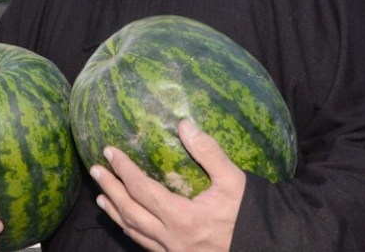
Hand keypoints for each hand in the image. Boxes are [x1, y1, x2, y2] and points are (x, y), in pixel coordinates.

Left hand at [89, 119, 245, 251]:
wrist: (268, 245)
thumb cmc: (250, 212)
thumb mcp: (233, 178)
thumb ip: (207, 151)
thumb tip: (184, 124)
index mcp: (183, 218)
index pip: (142, 189)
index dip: (123, 170)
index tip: (110, 152)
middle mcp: (173, 239)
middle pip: (130, 212)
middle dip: (110, 190)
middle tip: (95, 170)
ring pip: (135, 233)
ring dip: (116, 213)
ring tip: (101, 198)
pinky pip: (147, 246)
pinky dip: (132, 231)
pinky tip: (126, 223)